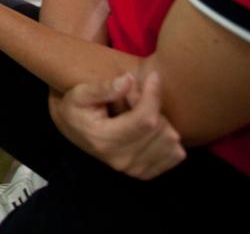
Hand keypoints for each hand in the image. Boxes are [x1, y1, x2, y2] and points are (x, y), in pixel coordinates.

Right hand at [50, 72, 185, 180]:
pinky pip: (175, 155)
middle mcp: (122, 160)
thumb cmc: (76, 109)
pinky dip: (168, 137)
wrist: (73, 131)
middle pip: (160, 129)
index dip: (153, 95)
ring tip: (141, 112)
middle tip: (136, 96)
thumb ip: (103, 88)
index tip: (153, 76)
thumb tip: (129, 79)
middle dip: (153, 106)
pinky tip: (151, 128)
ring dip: (161, 121)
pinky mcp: (145, 173)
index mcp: (105, 141)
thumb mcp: (80, 94)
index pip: (145, 119)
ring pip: (170, 141)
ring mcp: (135, 170)